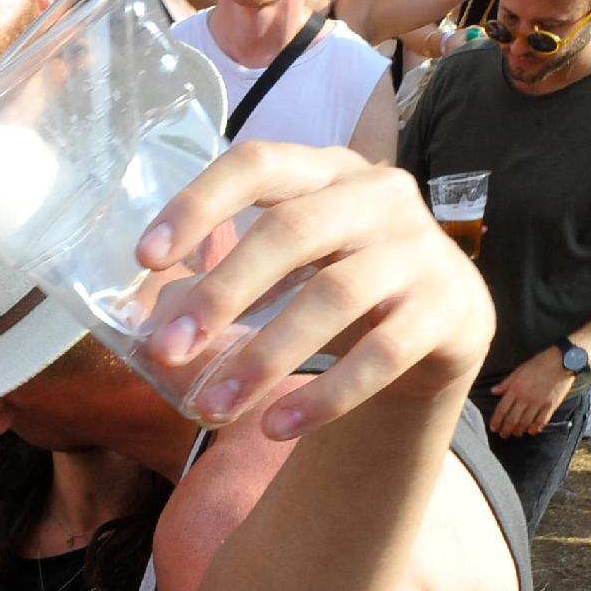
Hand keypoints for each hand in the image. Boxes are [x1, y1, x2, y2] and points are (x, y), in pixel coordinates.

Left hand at [134, 143, 493, 437]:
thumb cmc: (340, 282)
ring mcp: (418, 249)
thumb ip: (222, 281)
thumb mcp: (285, 266)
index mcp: (325, 170)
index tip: (145, 257)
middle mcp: (377, 195)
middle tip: (167, 351)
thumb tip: (146, 322)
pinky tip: (277, 426)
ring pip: (334, 296)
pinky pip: (382, 355)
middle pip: (292, 232)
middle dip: (222, 293)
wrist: (443, 321)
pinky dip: (325, 395)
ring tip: (213, 406)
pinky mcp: (445, 309)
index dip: (198, 205)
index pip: (257, 164)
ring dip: (265, 355)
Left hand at [487, 347, 577, 435]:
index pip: (502, 409)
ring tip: (516, 434)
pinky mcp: (551, 405)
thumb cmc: (539, 363)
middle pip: (512, 419)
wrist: (562, 361)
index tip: (493, 428)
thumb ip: (506, 383)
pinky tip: (531, 431)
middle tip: (503, 434)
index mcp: (515, 388)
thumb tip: (493, 391)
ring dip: (519, 431)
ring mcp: (538, 402)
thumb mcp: (519, 370)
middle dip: (506, 430)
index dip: (496, 421)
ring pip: (525, 422)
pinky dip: (535, 428)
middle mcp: (525, 398)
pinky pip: (541, 420)